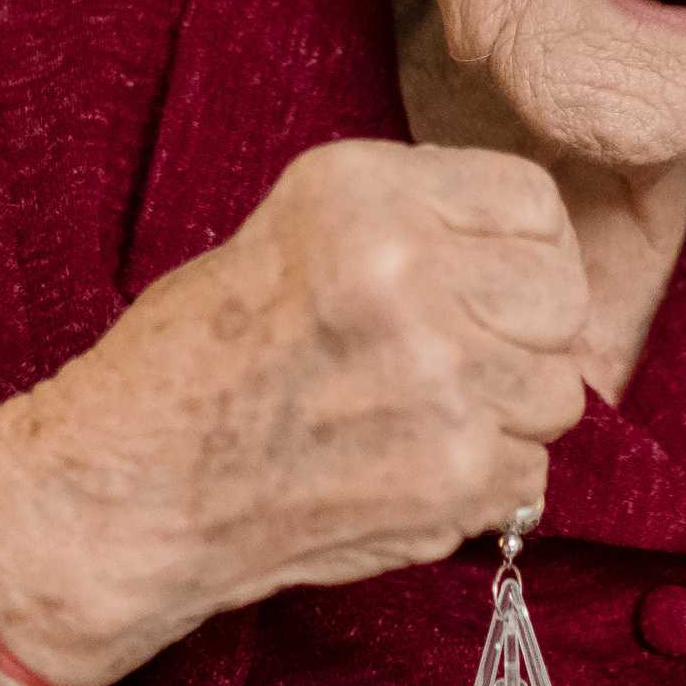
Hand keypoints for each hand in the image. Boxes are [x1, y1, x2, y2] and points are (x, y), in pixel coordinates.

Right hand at [0, 140, 589, 685]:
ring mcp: (439, 376)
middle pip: (561, 299)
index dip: (519, 252)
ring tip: (418, 421)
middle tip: (454, 364)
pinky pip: (532, 474)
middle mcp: (407, 270)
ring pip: (557, 394)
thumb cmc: (196, 362)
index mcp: (363, 192)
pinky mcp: (453, 472)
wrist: (124, 494)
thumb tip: (533, 251)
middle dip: (522, 337)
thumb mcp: (293, 233)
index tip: (489, 285)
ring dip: (506, 418)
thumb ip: (413, 225)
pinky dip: (484, 487)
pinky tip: (404, 473)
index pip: (533, 203)